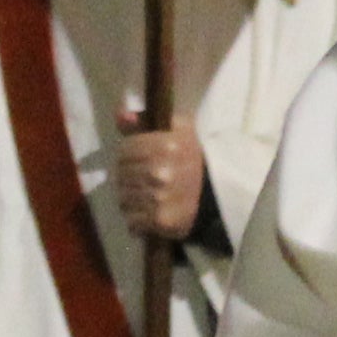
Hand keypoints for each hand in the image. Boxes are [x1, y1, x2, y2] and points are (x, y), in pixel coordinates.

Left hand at [110, 111, 206, 242]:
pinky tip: (148, 214)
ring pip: (123, 199)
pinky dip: (137, 221)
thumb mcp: (178, 129)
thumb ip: (146, 119)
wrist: (216, 196)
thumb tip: (121, 115)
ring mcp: (159, 198)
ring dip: (131, 199)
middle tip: (143, 180)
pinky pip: (132, 221)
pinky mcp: (160, 221)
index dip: (129, 155)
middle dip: (128, 177)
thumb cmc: (194, 158)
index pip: (125, 150)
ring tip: (145, 197)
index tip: (139, 161)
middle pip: (121, 175)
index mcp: (165, 146)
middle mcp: (160, 172)